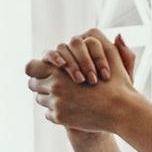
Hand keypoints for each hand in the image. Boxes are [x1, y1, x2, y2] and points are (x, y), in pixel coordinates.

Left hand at [24, 29, 139, 132]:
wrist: (121, 110)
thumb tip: (112, 34)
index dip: (36, 69)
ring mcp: (55, 103)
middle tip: (53, 86)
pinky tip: (71, 110)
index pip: (30, 67)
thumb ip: (100, 42)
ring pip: (40, 100)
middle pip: (33, 85)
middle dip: (41, 85)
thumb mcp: (111, 56)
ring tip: (65, 98)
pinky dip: (58, 113)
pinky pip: (49, 114)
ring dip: (49, 99)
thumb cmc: (117, 83)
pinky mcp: (59, 117)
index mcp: (60, 68)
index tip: (44, 72)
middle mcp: (54, 85)